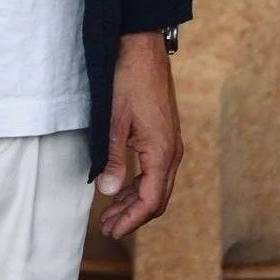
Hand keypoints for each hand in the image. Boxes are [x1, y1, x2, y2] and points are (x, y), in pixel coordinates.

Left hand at [97, 29, 183, 240]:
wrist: (143, 48)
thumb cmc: (128, 80)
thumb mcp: (115, 120)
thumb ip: (113, 158)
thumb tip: (108, 191)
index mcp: (162, 152)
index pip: (150, 201)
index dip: (131, 220)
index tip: (112, 231)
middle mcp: (172, 152)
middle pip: (156, 199)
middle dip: (132, 216)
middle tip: (107, 228)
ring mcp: (171, 144)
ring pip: (156, 186)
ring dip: (134, 202)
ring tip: (110, 213)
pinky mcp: (165, 136)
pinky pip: (155, 170)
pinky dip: (139, 184)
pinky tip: (122, 187)